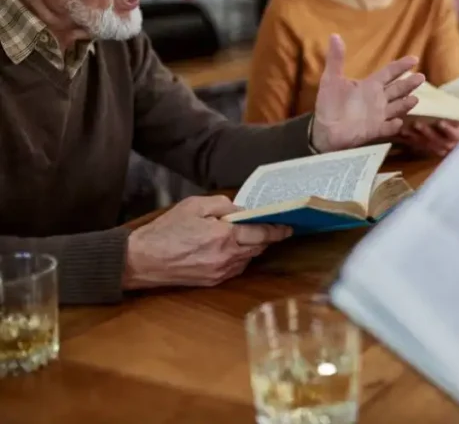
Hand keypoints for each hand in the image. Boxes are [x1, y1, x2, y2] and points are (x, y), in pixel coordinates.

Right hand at [123, 196, 291, 289]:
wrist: (140, 260)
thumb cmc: (166, 230)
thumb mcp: (195, 206)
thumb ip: (223, 205)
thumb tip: (242, 210)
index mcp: (224, 237)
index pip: (262, 234)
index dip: (278, 229)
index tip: (289, 226)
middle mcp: (226, 258)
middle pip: (258, 247)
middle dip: (265, 237)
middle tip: (268, 225)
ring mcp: (220, 273)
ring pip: (248, 259)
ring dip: (251, 247)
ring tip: (245, 234)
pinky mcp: (212, 282)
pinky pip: (235, 268)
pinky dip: (238, 257)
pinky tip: (230, 248)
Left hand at [311, 35, 424, 151]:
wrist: (324, 128)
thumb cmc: (329, 103)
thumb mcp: (331, 79)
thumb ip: (336, 59)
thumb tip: (334, 35)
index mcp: (370, 86)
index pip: (389, 73)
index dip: (401, 66)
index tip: (415, 59)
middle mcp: (377, 99)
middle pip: (398, 89)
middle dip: (409, 84)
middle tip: (421, 77)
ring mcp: (378, 115)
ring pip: (396, 107)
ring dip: (405, 104)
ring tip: (414, 99)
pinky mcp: (374, 130)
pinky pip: (387, 128)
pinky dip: (393, 126)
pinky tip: (398, 122)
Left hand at [399, 119, 458, 156]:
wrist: (456, 140)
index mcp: (458, 138)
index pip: (454, 135)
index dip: (447, 130)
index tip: (441, 122)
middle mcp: (446, 146)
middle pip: (435, 141)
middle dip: (426, 133)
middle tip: (417, 124)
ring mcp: (434, 148)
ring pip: (423, 144)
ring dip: (414, 137)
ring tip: (405, 128)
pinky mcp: (423, 147)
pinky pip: (414, 144)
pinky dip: (407, 139)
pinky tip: (399, 132)